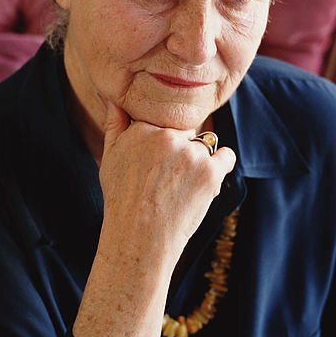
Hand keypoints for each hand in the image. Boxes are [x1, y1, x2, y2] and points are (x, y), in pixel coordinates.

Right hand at [97, 101, 235, 256]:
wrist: (140, 236)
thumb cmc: (121, 200)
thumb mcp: (109, 159)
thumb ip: (115, 125)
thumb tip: (114, 99)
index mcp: (142, 128)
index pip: (164, 122)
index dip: (163, 143)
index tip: (156, 164)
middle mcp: (167, 136)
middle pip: (186, 132)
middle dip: (181, 151)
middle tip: (167, 179)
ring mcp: (191, 153)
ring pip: (205, 145)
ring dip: (198, 161)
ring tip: (180, 188)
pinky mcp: (211, 171)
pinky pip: (226, 157)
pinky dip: (220, 167)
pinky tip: (204, 182)